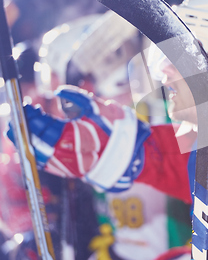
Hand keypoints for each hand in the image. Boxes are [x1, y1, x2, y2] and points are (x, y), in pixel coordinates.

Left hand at [6, 85, 150, 191]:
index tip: (28, 106)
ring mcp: (67, 165)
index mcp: (75, 136)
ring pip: (38, 153)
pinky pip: (46, 162)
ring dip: (28, 140)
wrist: (129, 156)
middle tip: (21, 116)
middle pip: (37, 141)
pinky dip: (37, 151)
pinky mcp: (68, 172)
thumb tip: (60, 91)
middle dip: (26, 128)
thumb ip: (79, 98)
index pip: (46, 126)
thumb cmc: (116, 130)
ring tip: (23, 127)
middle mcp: (68, 153)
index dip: (34, 117)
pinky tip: (34, 141)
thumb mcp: (101, 108)